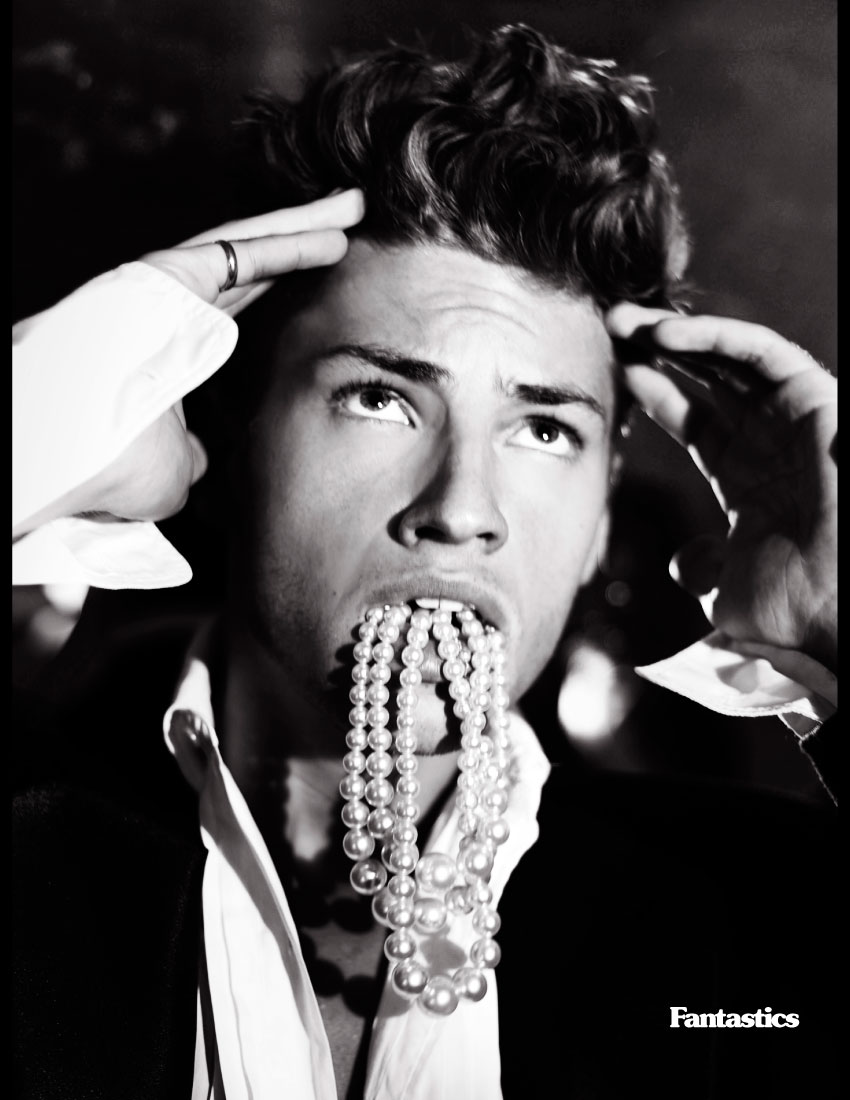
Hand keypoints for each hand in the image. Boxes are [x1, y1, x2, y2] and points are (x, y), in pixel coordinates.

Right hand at [19, 189, 364, 534]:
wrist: (57, 454)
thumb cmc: (104, 467)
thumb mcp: (171, 472)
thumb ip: (192, 456)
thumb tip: (203, 460)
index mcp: (170, 352)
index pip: (236, 312)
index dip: (279, 291)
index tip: (320, 283)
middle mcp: (171, 311)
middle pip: (253, 270)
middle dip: (302, 242)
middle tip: (348, 221)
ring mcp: (169, 289)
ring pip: (251, 248)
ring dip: (306, 226)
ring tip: (354, 205)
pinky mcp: (169, 274)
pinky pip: (244, 253)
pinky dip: (292, 244)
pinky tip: (335, 234)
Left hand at [605, 303, 836, 671]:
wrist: (836, 611)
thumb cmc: (791, 612)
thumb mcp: (726, 594)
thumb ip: (702, 572)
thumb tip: (682, 564)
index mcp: (748, 480)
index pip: (696, 421)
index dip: (654, 394)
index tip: (613, 375)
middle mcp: (771, 443)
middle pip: (708, 379)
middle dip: (657, 353)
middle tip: (611, 329)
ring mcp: (793, 421)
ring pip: (730, 356)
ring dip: (676, 334)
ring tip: (626, 322)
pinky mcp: (816, 399)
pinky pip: (760, 351)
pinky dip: (713, 336)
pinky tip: (665, 334)